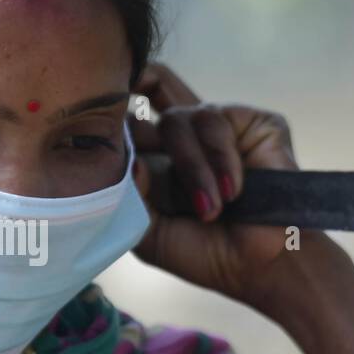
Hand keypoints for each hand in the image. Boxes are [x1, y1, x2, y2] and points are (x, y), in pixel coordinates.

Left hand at [129, 61, 301, 306]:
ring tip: (210, 209)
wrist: (259, 267)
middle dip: (140, 125)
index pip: (130, 105)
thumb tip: (128, 159)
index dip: (113, 98)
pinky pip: (220, 122)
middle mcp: (186, 131)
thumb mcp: (149, 231)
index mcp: (157, 152)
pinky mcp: (255, 122)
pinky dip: (222, 161)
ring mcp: (220, 123)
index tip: (94, 114)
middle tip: (143, 159)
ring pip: (182, 116)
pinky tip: (233, 192)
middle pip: (151, 86)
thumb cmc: (204, 252)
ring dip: (193, 168)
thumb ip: (129, 195)